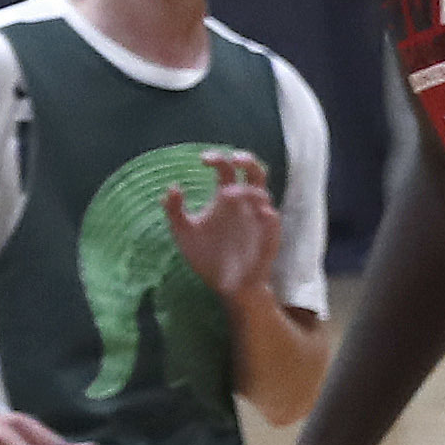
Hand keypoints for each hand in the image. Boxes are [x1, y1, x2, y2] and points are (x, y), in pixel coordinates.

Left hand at [162, 148, 283, 303]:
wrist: (224, 286)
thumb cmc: (206, 255)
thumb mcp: (183, 232)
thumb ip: (174, 210)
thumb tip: (171, 186)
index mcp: (226, 197)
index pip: (227, 170)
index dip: (218, 159)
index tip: (203, 159)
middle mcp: (245, 204)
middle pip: (255, 173)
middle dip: (248, 162)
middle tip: (234, 158)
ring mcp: (258, 220)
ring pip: (264, 196)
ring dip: (253, 190)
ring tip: (235, 191)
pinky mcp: (268, 239)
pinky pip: (273, 224)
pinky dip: (268, 217)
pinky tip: (262, 213)